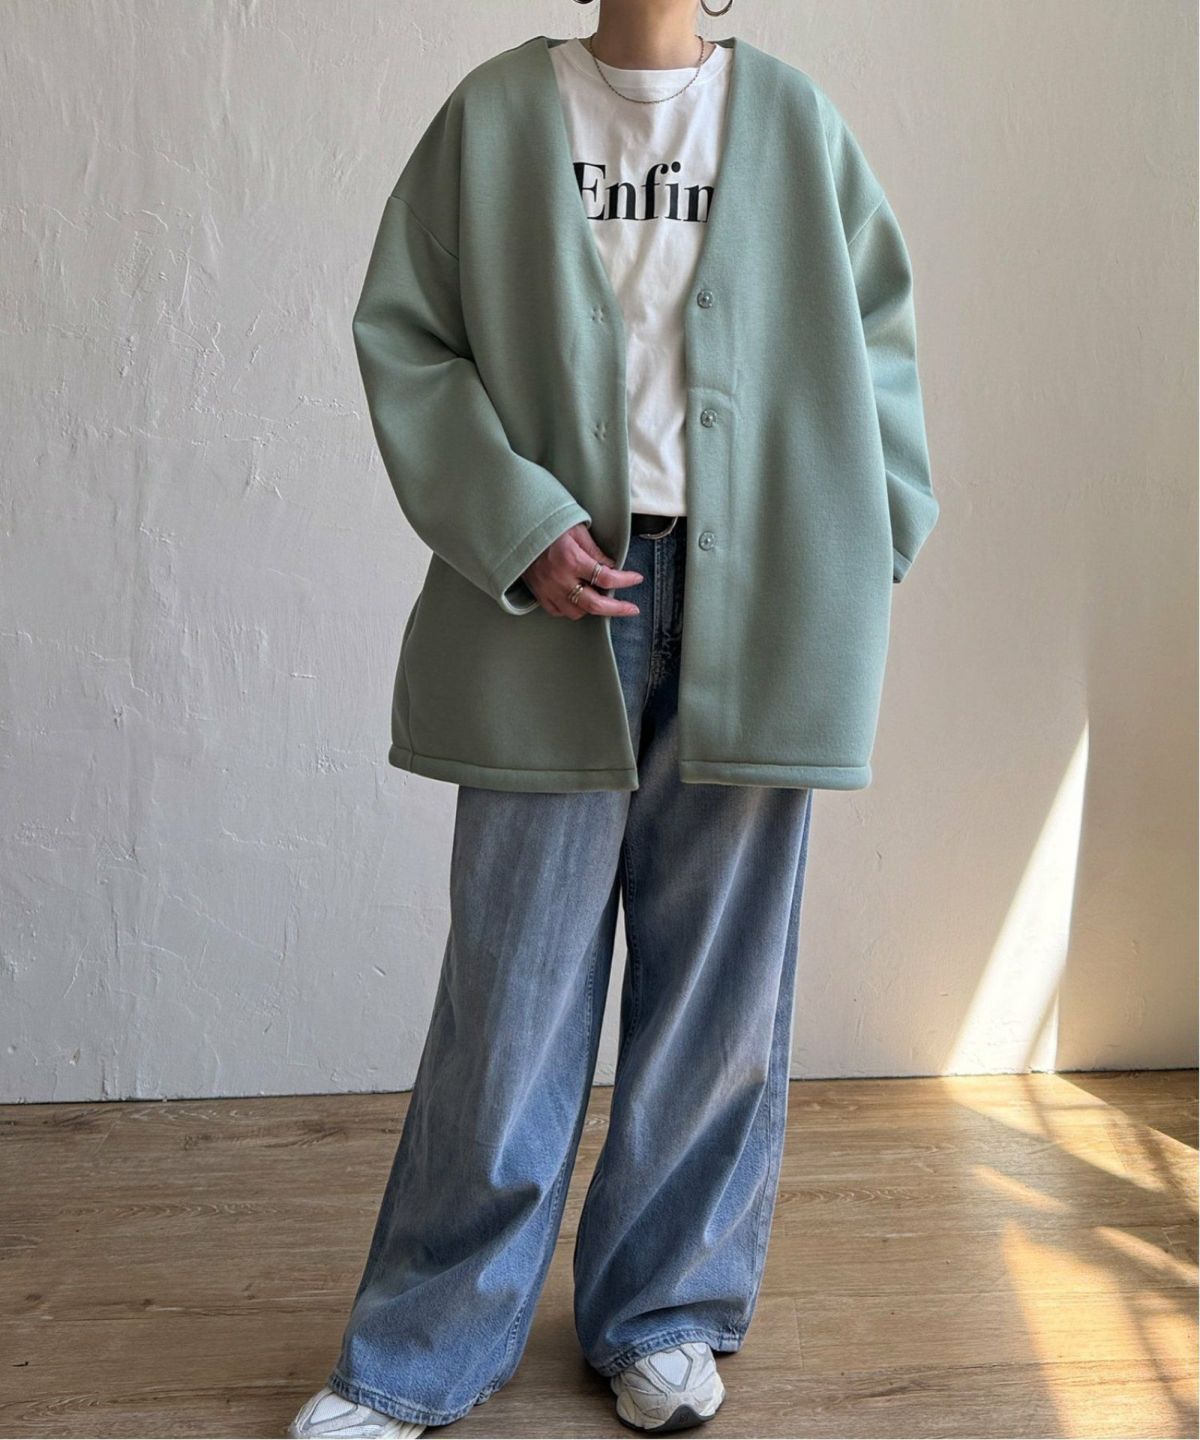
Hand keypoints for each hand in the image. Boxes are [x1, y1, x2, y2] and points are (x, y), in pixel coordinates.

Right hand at [521, 523, 643, 619]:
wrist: (517, 530)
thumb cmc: (548, 526)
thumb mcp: (576, 531)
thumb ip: (595, 551)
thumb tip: (612, 567)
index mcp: (571, 559)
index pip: (605, 577)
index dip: (625, 580)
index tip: (636, 579)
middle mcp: (560, 579)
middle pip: (594, 604)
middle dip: (617, 609)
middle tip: (632, 609)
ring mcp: (548, 590)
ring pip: (577, 612)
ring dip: (592, 607)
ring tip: (600, 597)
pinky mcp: (539, 595)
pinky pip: (559, 612)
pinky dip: (573, 609)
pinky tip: (579, 599)